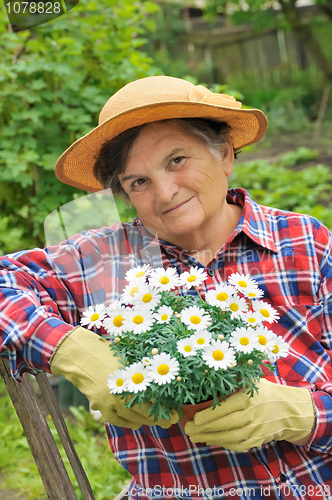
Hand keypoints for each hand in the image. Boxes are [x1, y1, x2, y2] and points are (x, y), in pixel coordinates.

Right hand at [50, 327, 177, 428]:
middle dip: (159, 418)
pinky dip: (126, 423)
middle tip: (170, 422)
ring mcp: (109, 399)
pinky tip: (135, 424)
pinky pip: (115, 419)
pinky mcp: (99, 404)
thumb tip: (162, 378)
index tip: (176, 414)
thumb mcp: (128, 356)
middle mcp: (122, 389)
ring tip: (154, 421)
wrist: (80, 354)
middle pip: (145, 410)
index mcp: (131, 376)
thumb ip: (143, 369)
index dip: (166, 407)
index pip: (154, 396)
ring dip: (144, 421)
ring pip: (131, 417)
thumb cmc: (107, 351)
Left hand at [185, 378, 314, 451]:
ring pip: (230, 437)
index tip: (194, 418)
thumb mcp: (251, 380)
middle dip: (204, 429)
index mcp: (247, 398)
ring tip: (194, 437)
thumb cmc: (265, 392)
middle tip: (188, 429)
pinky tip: (211, 440)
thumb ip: (233, 377)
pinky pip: (238, 445)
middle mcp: (252, 415)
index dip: (208, 415)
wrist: (289, 410)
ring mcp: (255, 430)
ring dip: (210, 438)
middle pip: (225, 425)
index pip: (224, 408)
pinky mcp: (257, 440)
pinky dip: (223, 444)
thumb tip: (211, 372)